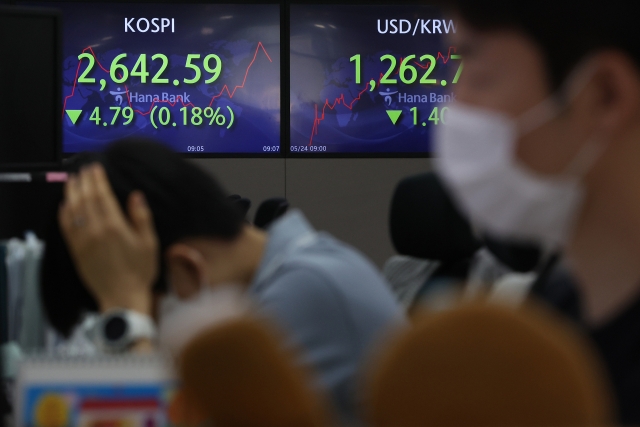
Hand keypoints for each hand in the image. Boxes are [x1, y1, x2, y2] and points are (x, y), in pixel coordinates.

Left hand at [59, 163, 158, 315]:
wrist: (122, 297)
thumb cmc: (140, 271)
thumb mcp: (149, 243)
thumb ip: (141, 217)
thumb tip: (135, 195)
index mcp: (115, 226)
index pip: (102, 195)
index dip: (97, 179)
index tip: (95, 168)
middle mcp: (95, 230)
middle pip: (85, 199)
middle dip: (83, 182)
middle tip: (83, 170)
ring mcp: (83, 240)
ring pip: (72, 210)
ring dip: (71, 193)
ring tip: (72, 181)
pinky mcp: (76, 251)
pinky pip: (66, 227)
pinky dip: (64, 213)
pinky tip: (65, 205)